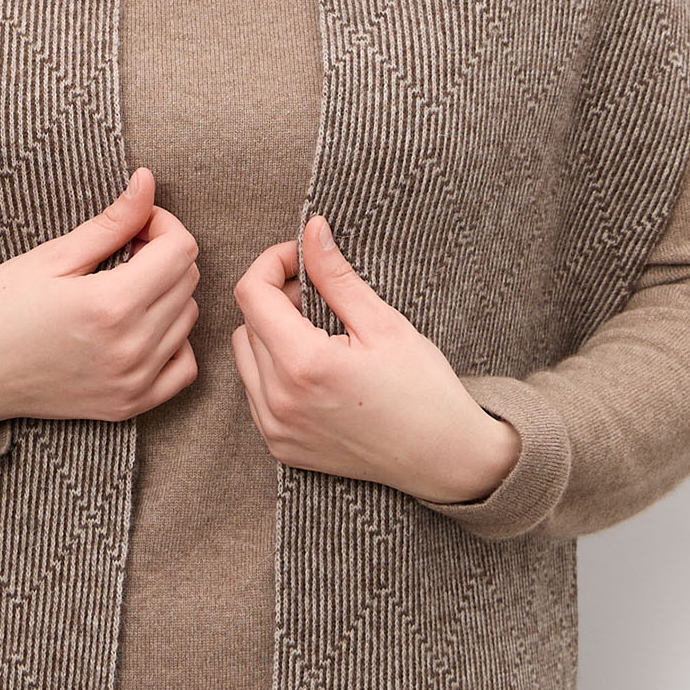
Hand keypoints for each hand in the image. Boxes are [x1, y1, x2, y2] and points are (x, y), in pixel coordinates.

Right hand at [0, 168, 199, 427]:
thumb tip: (147, 181)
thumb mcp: (53, 256)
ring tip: (125, 288)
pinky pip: (184, 368)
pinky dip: (173, 342)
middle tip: (125, 252)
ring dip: (167, 295)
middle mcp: (131, 347)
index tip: (134, 226)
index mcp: (111, 305)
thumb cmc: (1, 307)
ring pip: (188, 320)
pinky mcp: (130, 404)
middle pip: (188, 281)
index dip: (162, 224)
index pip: (180, 249)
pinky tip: (142, 328)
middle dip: (164, 255)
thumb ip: (111, 222)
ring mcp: (133, 381)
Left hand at [230, 215, 520, 503]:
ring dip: (271, 335)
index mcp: (303, 365)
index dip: (272, 264)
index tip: (302, 259)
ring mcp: (276, 429)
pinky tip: (315, 370)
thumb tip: (311, 231)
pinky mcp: (281, 446)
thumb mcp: (383, 323)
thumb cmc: (423, 389)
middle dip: (277, 298)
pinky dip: (274, 371)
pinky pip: (256, 392)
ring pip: (246, 357)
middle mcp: (278, 401)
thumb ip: (336, 276)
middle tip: (322, 298)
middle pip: (246, 323)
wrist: (443, 458)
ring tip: (319, 334)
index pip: (251, 294)